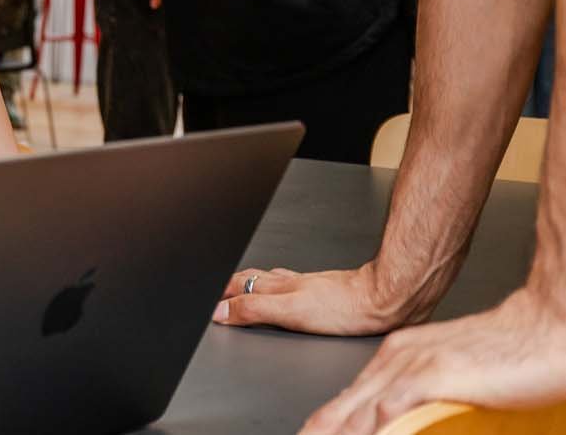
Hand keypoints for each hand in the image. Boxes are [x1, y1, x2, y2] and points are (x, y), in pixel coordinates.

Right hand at [213, 262, 416, 334]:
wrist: (383, 299)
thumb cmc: (345, 308)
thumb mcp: (291, 312)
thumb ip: (255, 309)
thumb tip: (222, 311)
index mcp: (277, 287)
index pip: (239, 286)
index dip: (221, 294)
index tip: (209, 303)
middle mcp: (288, 282)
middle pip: (250, 279)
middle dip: (230, 284)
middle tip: (217, 292)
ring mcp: (306, 285)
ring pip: (269, 280)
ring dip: (250, 283)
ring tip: (241, 287)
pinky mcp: (323, 290)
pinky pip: (288, 284)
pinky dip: (275, 287)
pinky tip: (285, 291)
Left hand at [296, 285, 565, 434]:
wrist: (539, 328)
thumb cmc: (505, 354)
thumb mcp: (449, 373)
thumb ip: (421, 394)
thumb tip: (401, 421)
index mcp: (397, 355)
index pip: (350, 397)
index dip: (328, 422)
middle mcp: (396, 358)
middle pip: (344, 405)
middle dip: (322, 429)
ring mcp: (412, 366)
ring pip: (359, 409)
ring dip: (338, 432)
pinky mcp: (432, 377)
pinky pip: (390, 410)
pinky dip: (375, 430)